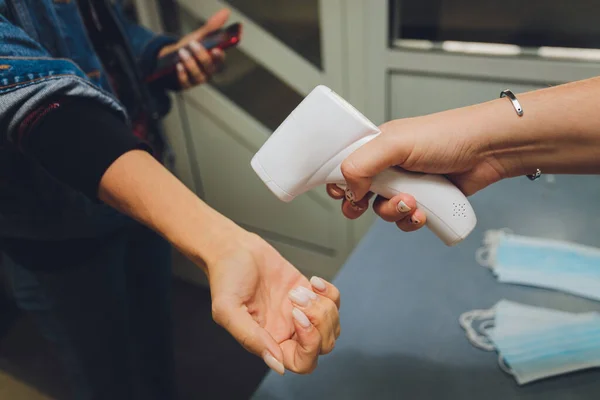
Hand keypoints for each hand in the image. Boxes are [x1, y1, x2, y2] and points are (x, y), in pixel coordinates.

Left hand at [158, 8, 229, 88]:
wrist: (171, 59)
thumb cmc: (189, 49)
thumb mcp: (200, 37)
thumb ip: (212, 27)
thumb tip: (226, 12)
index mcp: (214, 61)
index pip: (220, 61)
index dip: (219, 57)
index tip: (216, 49)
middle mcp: (208, 72)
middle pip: (209, 67)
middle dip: (202, 56)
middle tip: (193, 44)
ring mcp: (197, 79)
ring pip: (198, 75)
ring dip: (190, 64)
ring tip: (182, 52)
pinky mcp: (186, 84)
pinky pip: (186, 83)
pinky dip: (182, 75)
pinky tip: (178, 65)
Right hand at [207, 232, 340, 374]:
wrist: (235, 248)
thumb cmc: (226, 278)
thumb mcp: (227, 309)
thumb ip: (251, 338)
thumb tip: (277, 365)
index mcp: (269, 342)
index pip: (302, 363)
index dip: (308, 346)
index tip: (297, 317)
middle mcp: (287, 331)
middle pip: (323, 346)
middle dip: (319, 323)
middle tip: (297, 299)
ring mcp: (300, 312)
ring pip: (331, 326)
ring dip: (323, 307)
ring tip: (298, 290)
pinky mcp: (309, 293)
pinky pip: (334, 302)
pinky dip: (330, 293)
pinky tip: (313, 282)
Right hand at [327, 110, 505, 230]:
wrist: (489, 150)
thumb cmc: (447, 135)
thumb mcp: (396, 143)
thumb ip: (362, 163)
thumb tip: (349, 189)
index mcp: (376, 146)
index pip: (343, 166)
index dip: (339, 183)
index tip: (343, 193)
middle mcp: (388, 166)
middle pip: (358, 194)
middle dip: (360, 205)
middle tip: (364, 205)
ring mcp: (406, 185)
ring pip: (382, 211)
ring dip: (393, 213)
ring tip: (411, 203)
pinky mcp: (424, 201)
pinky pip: (406, 220)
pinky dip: (411, 221)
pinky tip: (423, 213)